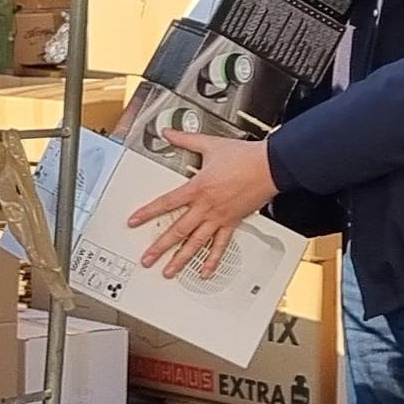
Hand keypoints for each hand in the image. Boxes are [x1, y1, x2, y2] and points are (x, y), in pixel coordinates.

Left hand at [125, 131, 279, 277]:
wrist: (270, 166)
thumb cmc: (244, 157)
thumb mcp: (210, 145)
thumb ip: (186, 139)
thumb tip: (169, 132)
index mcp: (197, 188)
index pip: (166, 203)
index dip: (147, 213)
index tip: (133, 222)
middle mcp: (206, 207)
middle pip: (178, 231)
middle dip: (160, 247)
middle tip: (147, 259)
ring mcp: (219, 218)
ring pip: (196, 243)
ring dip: (181, 259)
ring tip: (169, 271)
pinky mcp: (232, 223)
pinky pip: (220, 245)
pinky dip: (212, 260)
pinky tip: (204, 271)